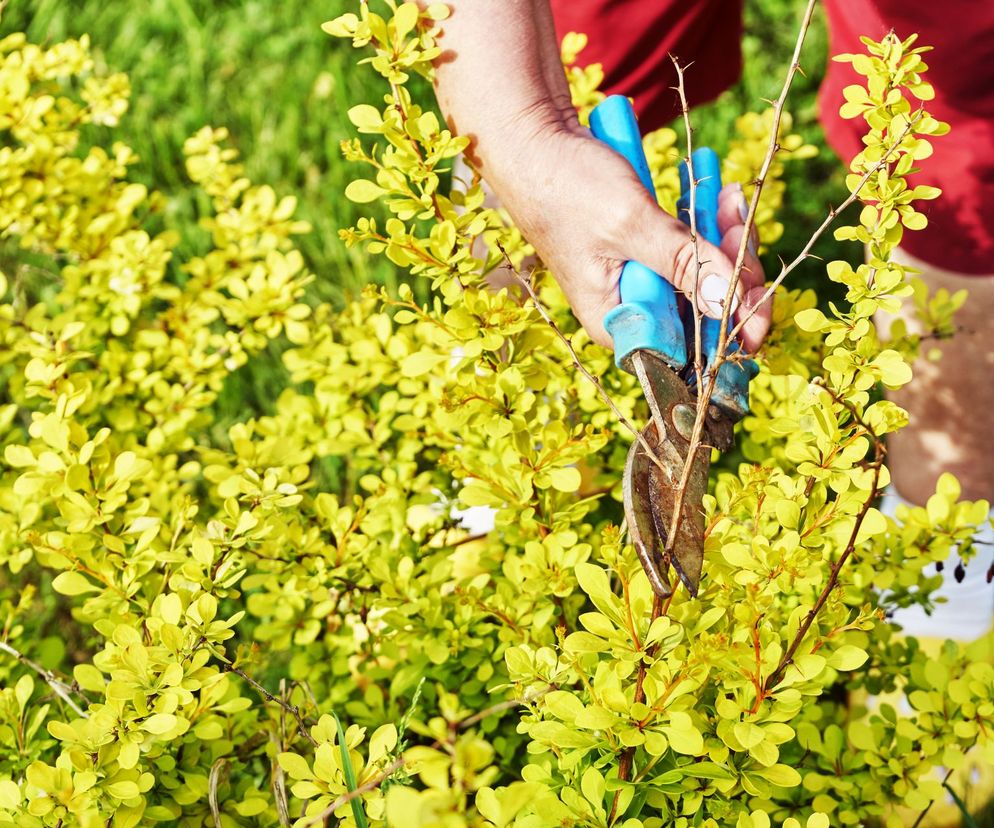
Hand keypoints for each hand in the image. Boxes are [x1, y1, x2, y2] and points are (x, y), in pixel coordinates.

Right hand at [488, 124, 771, 352]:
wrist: (537, 143)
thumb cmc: (567, 187)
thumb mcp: (630, 225)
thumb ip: (682, 263)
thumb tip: (731, 303)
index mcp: (619, 325)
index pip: (691, 350)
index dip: (734, 326)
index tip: (759, 290)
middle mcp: (633, 313)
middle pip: (708, 312)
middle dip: (734, 268)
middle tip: (738, 217)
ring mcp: (642, 283)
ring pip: (707, 277)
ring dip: (727, 237)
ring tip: (728, 194)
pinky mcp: (649, 254)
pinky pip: (694, 250)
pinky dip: (710, 223)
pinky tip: (717, 191)